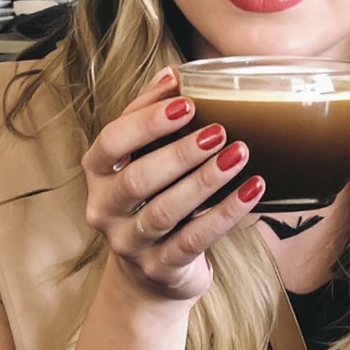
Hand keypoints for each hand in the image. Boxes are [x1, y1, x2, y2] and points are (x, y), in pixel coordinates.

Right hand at [81, 68, 262, 305]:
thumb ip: (151, 119)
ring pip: (166, 211)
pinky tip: (251, 189)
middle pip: (137, 179)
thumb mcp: (143, 159)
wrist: (149, 275)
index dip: (147, 121)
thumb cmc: (150, 200)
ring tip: (239, 154)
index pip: (111, 142)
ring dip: (205, 180)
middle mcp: (104, 209)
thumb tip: (173, 74)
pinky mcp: (161, 267)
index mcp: (97, 173)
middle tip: (219, 131)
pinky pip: (195, 239)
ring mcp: (130, 243)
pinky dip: (226, 213)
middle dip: (179, 152)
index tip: (186, 101)